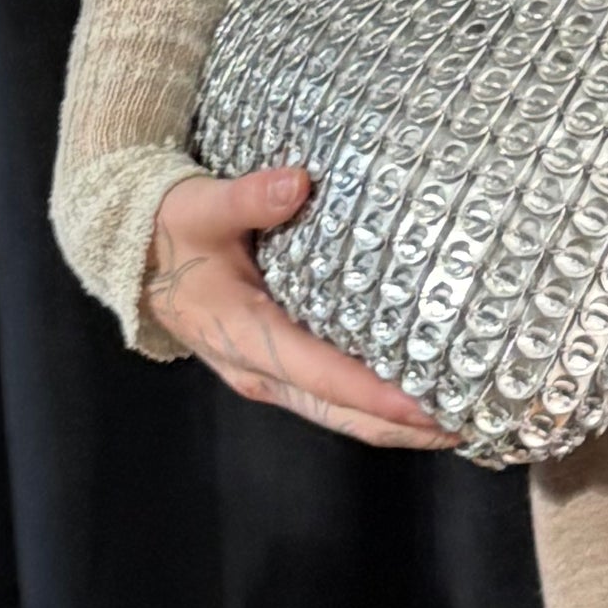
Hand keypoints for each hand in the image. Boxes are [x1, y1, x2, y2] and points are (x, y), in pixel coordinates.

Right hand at [138, 166, 451, 449]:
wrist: (136, 251)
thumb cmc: (172, 228)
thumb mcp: (199, 207)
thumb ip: (246, 197)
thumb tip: (295, 183)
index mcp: (242, 335)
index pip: (322, 375)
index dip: (377, 393)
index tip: (431, 401)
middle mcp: (260, 369)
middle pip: (343, 413)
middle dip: (405, 425)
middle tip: (472, 421)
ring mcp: (270, 374)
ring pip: (342, 414)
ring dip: (398, 424)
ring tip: (462, 418)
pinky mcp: (280, 367)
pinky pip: (335, 398)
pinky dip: (378, 406)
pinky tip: (423, 396)